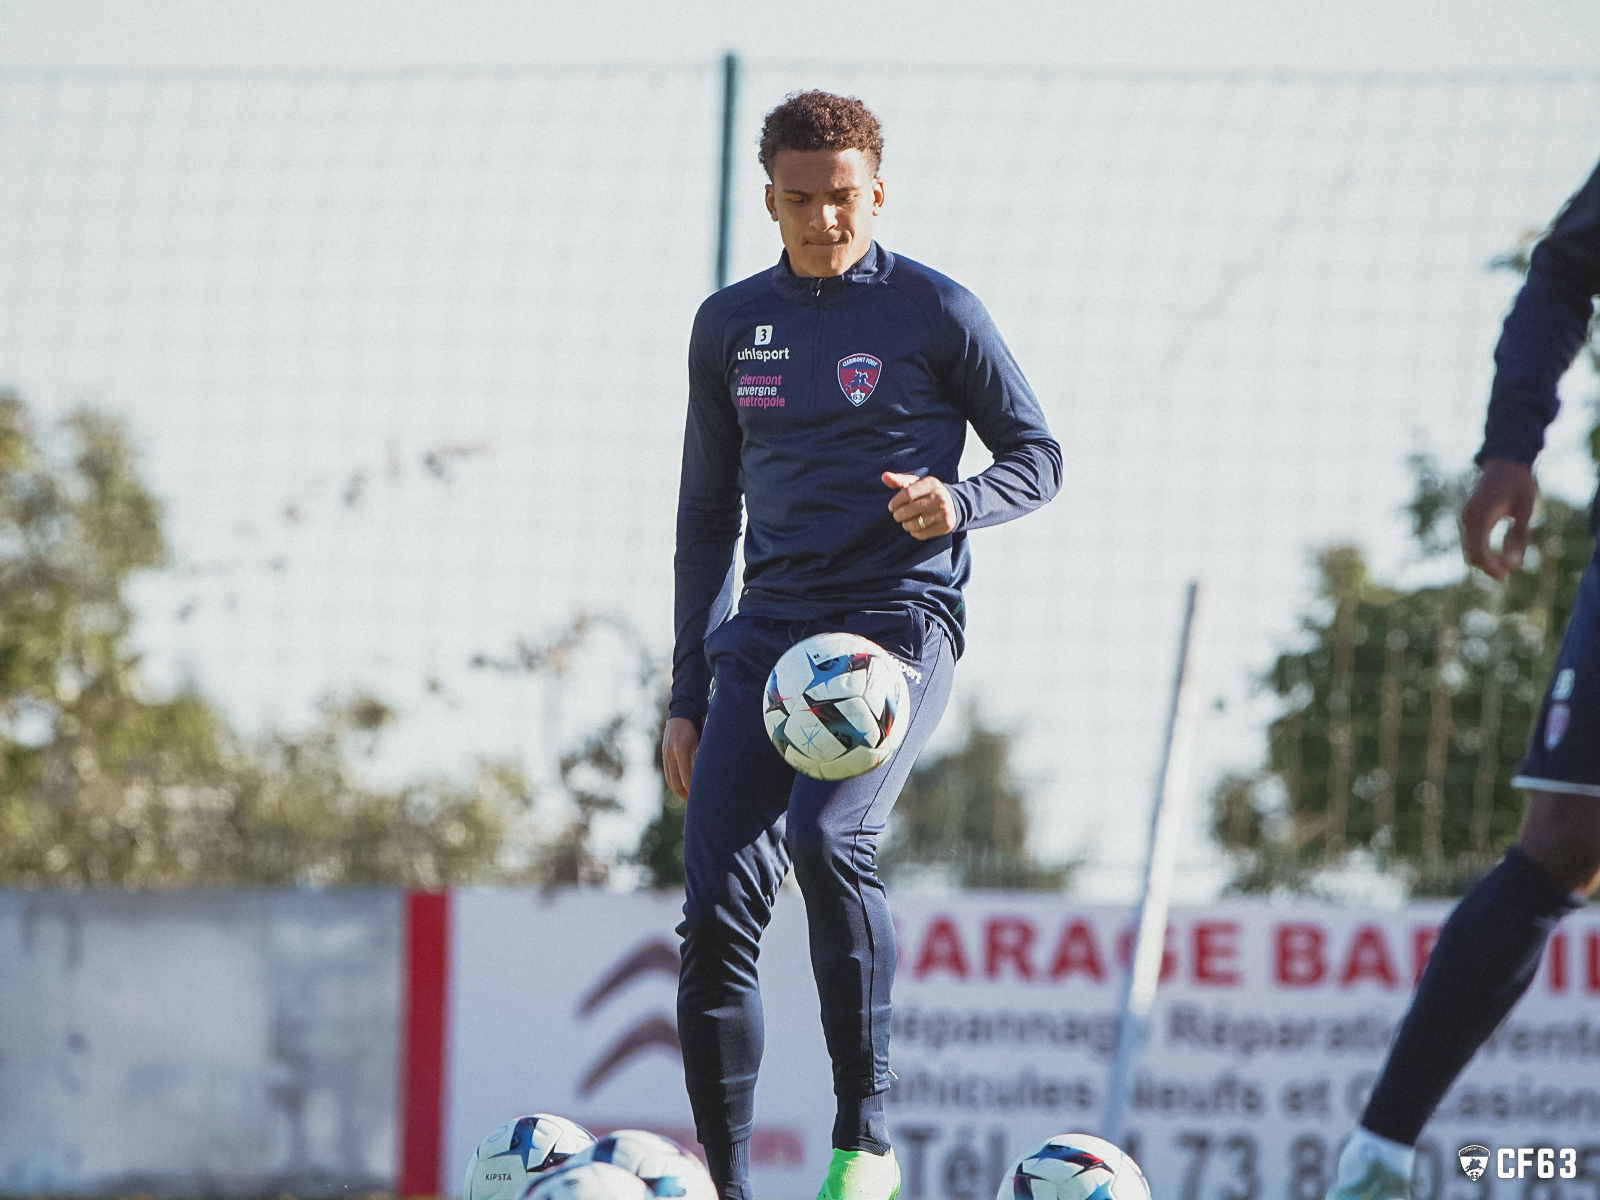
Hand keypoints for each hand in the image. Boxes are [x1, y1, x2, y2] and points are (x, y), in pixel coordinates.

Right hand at [662, 716, 699, 799]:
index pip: (687, 779)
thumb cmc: (701, 724)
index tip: (702, 799)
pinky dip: (674, 782)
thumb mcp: (705, 741)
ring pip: (670, 779)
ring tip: (689, 798)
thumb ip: (705, 758)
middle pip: (676, 782)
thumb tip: (711, 777)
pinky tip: (682, 787)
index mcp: (682, 751)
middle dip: (686, 794)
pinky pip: (668, 773)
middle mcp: (671, 753)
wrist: (685, 709)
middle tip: (696, 804)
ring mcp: (666, 753)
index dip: (694, 791)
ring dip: (679, 790)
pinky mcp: (664, 752)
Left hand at [882, 471, 956, 539]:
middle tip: (897, 515)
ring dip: (906, 525)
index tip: (891, 507)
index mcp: (931, 483)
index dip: (896, 502)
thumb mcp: (916, 483)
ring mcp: (944, 512)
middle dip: (898, 515)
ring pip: (915, 524)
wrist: (955, 504)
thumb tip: (884, 476)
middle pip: (910, 510)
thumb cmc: (928, 492)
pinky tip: (915, 527)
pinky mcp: (946, 526)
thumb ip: (899, 480)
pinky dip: (914, 532)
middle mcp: (939, 497)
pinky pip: (922, 534)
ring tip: (906, 521)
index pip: (907, 493)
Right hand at [1460, 458, 1536, 580]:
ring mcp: (1466, 517)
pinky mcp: (1469, 517)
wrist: (1505, 463)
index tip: (1506, 576)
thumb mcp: (1525, 510)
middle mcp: (1468, 518)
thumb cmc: (1518, 484)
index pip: (1479, 551)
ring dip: (1486, 559)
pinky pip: (1472, 541)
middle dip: (1489, 566)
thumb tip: (1515, 565)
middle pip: (1472, 554)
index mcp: (1481, 516)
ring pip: (1470, 549)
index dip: (1491, 567)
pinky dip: (1483, 550)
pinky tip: (1499, 553)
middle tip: (1509, 574)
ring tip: (1507, 564)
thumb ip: (1519, 537)